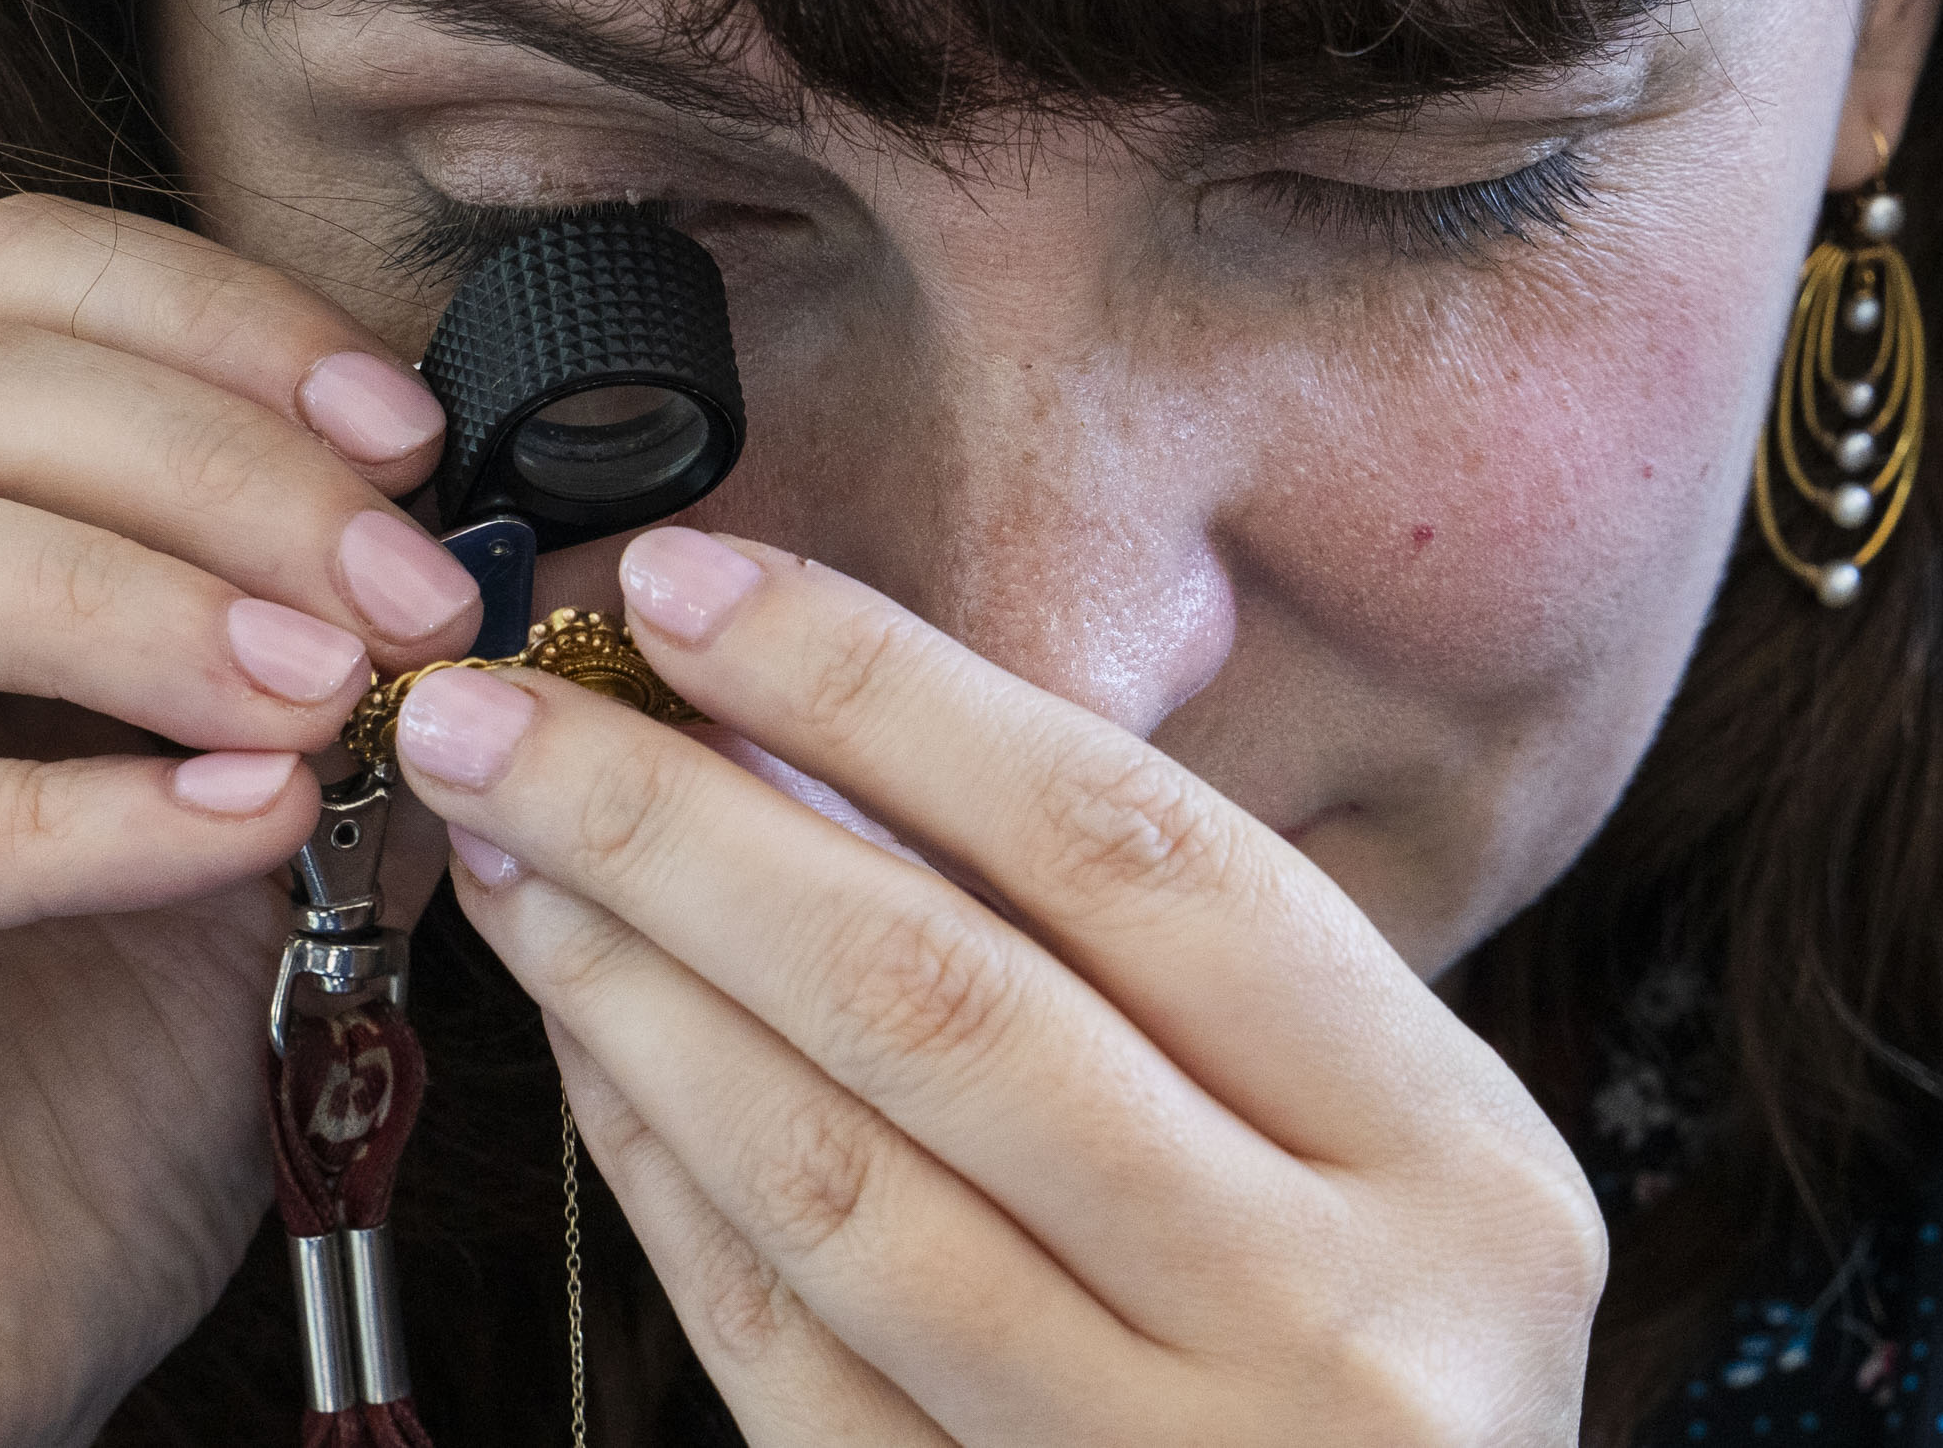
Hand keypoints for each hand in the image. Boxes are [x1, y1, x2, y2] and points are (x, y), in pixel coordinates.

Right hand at [0, 196, 478, 1446]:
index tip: (407, 434)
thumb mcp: (234, 883)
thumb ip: (331, 713)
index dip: (205, 328)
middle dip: (206, 464)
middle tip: (410, 593)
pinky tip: (230, 827)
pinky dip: (39, 816)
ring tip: (320, 695)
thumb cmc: (27, 1143)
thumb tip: (506, 578)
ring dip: (115, 597)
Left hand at [393, 528, 1606, 1445]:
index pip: (1127, 850)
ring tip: (508, 855)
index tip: (685, 592)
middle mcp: (1330, 1327)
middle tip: (494, 714)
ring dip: (629, 990)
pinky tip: (579, 1042)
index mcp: (1448, 1163)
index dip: (881, 696)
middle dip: (678, 827)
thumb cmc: (1367, 1350)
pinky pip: (773, 1347)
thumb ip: (1143, 957)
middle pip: (943, 1004)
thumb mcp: (1363, 1140)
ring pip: (830, 1184)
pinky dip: (655, 1173)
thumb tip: (798, 720)